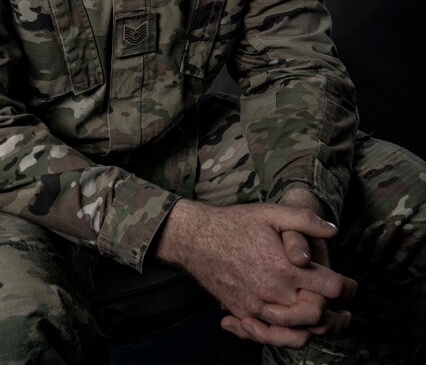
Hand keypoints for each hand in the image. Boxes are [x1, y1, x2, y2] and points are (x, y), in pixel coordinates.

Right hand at [155, 199, 356, 347]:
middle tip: (345, 311)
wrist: (196, 239)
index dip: (347, 288)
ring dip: (314, 328)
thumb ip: (304, 220)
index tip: (352, 286)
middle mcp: (273, 292)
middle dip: (335, 314)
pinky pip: (269, 335)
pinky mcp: (242, 313)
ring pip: (295, 332)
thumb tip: (333, 230)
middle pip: (316, 316)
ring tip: (325, 322)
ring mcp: (256, 307)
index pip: (329, 288)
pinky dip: (285, 336)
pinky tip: (294, 329)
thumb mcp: (270, 212)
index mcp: (284, 267)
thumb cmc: (234, 223)